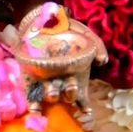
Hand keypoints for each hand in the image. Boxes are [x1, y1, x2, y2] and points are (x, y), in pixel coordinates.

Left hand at [14, 3, 107, 125]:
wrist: (44, 21)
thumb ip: (97, 45)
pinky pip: (32, 97)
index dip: (84, 105)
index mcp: (77, 77)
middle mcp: (62, 83)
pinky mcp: (30, 81)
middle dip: (70, 94)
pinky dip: (34, 105)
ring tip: (52, 92)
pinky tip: (35, 109)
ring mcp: (46, 83)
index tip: (85, 109)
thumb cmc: (68, 31)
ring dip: (52, 96)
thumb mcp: (86, 34)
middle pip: (67, 96)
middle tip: (70, 86)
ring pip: (51, 97)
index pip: (81, 97)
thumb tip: (102, 60)